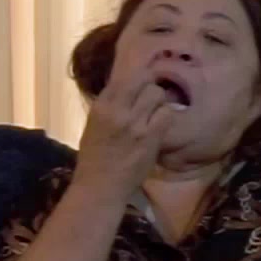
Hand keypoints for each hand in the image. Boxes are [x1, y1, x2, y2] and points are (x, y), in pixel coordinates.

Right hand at [72, 64, 174, 201]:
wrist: (100, 186)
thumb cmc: (94, 157)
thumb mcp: (94, 125)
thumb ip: (109, 105)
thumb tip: (126, 86)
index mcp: (101, 106)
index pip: (122, 75)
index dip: (136, 73)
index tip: (141, 79)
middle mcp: (118, 110)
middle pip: (143, 80)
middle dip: (149, 86)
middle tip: (151, 97)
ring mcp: (136, 124)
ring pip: (157, 94)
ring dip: (159, 101)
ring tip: (156, 111)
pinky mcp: (151, 137)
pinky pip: (167, 114)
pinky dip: (167, 115)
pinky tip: (162, 124)